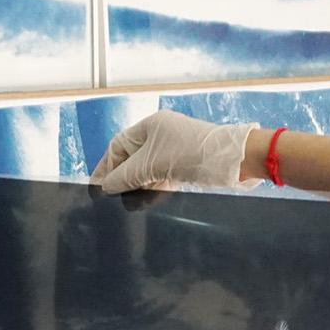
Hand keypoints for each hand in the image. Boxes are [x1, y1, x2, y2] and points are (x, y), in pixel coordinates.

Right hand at [90, 112, 256, 193]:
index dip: (105, 167)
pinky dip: (153, 188)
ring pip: (147, 170)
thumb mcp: (151, 166)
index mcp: (151, 126)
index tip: (96, 186)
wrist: (233, 162)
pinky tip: (146, 201)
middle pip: (132, 159)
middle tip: (109, 198)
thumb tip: (105, 187)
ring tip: (127, 203)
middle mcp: (162, 136)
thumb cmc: (193, 155)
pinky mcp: (186, 166)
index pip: (119, 146)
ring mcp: (174, 151)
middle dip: (121, 178)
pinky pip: (162, 177)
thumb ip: (125, 176)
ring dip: (137, 187)